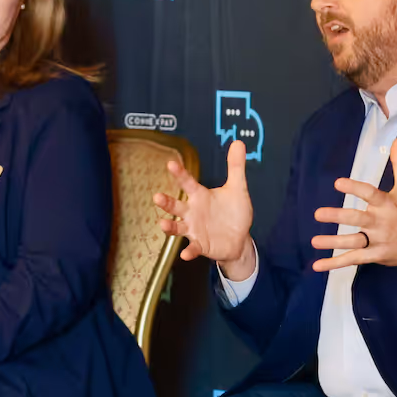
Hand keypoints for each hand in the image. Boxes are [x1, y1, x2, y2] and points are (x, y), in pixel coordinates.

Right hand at [153, 139, 254, 273]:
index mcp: (200, 195)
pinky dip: (189, 251)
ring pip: (177, 227)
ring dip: (169, 226)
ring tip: (162, 224)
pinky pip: (192, 248)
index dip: (179, 173)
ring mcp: (194, 229)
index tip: (171, 164)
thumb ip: (235, 167)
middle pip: (175, 206)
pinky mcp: (200, 244)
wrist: (240, 238)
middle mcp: (193, 211)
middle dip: (166, 202)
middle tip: (157, 197)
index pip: (187, 182)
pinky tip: (185, 254)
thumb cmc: (234, 212)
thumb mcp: (237, 188)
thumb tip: (238, 142)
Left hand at [310, 139, 396, 276]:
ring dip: (333, 243)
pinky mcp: (376, 255)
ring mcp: (379, 240)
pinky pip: (354, 259)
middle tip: (319, 214)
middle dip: (339, 217)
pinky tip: (318, 265)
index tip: (338, 182)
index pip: (370, 194)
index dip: (355, 188)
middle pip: (358, 219)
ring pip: (354, 241)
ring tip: (315, 241)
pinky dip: (336, 263)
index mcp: (388, 204)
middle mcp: (382, 222)